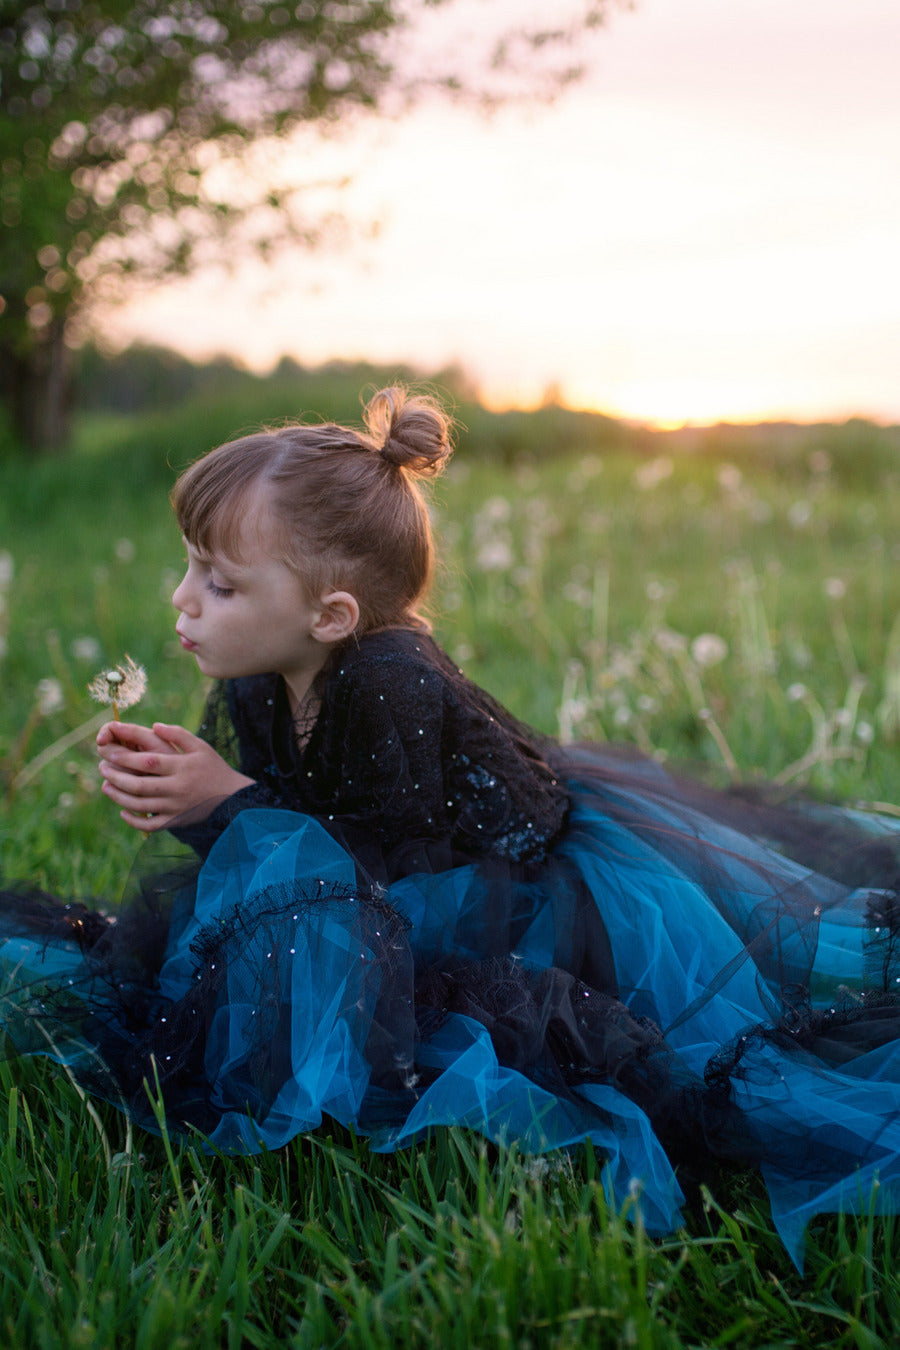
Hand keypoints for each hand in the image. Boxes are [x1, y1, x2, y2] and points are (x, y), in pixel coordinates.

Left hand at [96, 721, 254, 830]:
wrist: (233, 799)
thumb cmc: (214, 768)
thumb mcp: (201, 746)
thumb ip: (178, 734)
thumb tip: (154, 725)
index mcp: (182, 767)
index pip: (147, 761)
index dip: (125, 756)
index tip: (107, 750)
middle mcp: (177, 788)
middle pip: (139, 783)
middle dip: (116, 775)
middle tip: (102, 767)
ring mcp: (175, 807)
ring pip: (140, 805)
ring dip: (118, 796)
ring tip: (105, 786)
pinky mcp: (175, 821)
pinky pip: (150, 825)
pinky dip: (133, 820)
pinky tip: (123, 811)